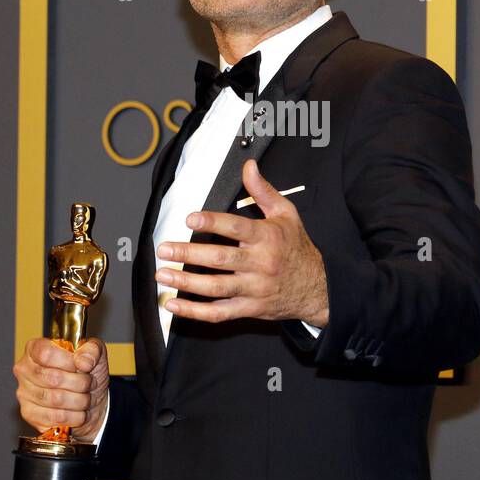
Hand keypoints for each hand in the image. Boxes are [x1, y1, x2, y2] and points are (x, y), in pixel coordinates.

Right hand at [13, 337, 108, 437]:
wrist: (90, 401)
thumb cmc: (87, 373)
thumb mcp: (95, 353)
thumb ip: (92, 350)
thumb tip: (82, 361)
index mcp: (35, 348)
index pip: (45, 353)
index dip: (68, 362)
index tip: (83, 367)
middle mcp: (24, 369)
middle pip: (52, 378)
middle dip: (80, 383)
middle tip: (90, 384)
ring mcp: (24, 392)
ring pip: (55, 399)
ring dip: (80, 401)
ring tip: (87, 398)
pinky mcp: (28, 414)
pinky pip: (54, 417)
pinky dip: (74, 417)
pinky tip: (80, 412)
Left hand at [155, 159, 329, 325]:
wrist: (317, 287)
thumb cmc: (297, 249)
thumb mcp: (286, 214)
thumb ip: (263, 190)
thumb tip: (249, 167)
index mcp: (267, 238)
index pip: (237, 228)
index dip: (213, 222)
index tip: (191, 218)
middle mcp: (259, 263)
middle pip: (221, 259)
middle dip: (189, 254)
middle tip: (165, 249)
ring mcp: (254, 288)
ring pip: (216, 287)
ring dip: (186, 281)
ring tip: (163, 274)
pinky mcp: (249, 308)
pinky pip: (219, 313)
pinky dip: (196, 311)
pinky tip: (175, 304)